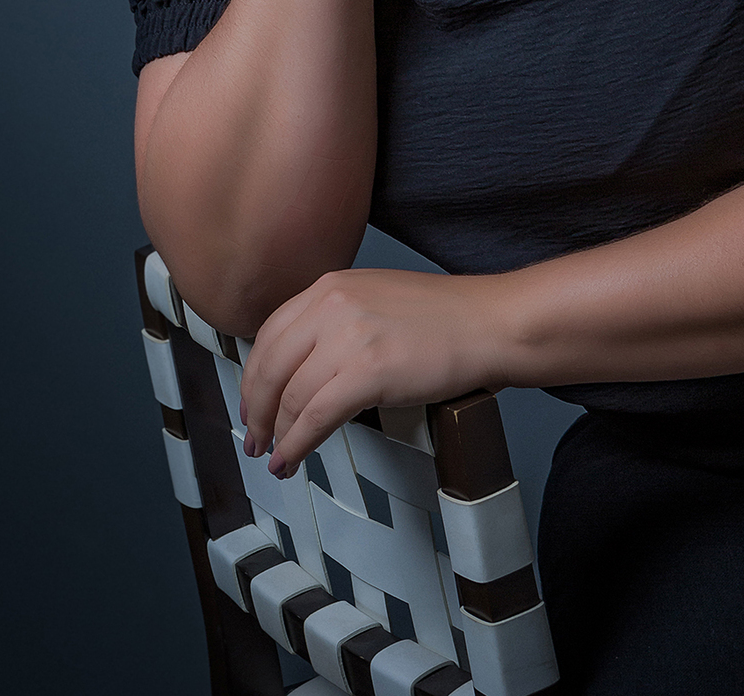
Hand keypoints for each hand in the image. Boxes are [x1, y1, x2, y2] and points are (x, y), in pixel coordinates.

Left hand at [237, 266, 507, 476]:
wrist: (491, 323)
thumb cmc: (448, 317)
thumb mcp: (378, 298)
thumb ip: (338, 319)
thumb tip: (305, 363)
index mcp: (332, 285)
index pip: (270, 333)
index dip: (255, 376)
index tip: (253, 400)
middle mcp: (333, 304)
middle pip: (270, 366)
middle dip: (256, 409)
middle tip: (255, 435)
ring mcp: (348, 337)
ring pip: (289, 396)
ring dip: (276, 434)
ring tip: (275, 455)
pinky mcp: (367, 371)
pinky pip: (314, 417)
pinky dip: (296, 444)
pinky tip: (292, 459)